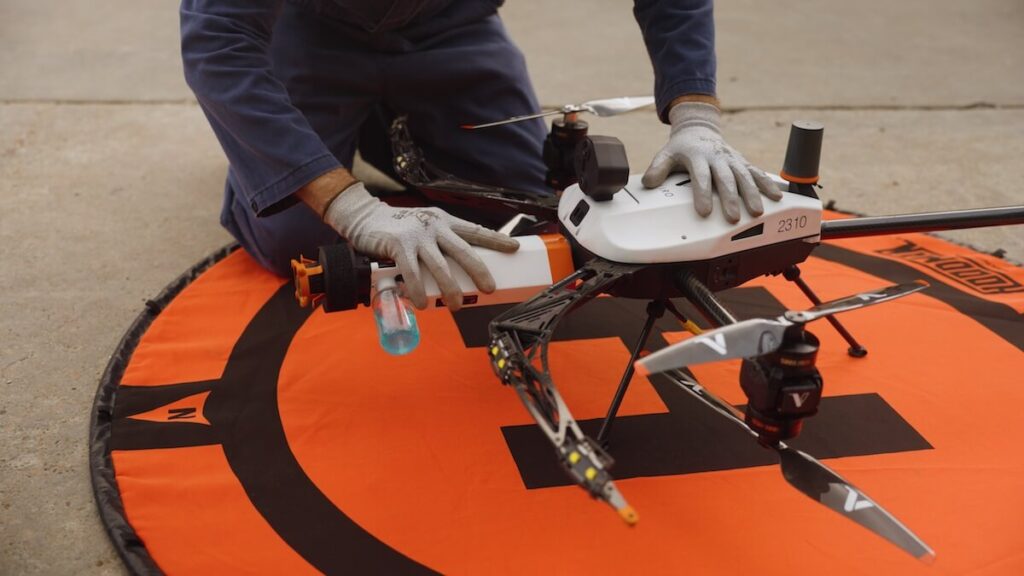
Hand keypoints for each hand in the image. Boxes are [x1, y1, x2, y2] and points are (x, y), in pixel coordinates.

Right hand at [324, 182, 519, 309]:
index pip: (474, 230)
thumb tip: (457, 267)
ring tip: (456, 305)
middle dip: (478, 271)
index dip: (495, 239)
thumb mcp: (424, 227)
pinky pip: (413, 273)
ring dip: (450, 289)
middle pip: (463, 251)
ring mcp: (417, 236)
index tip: (514, 247)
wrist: (363, 217)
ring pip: (440, 267)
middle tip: (489, 288)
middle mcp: (434, 227)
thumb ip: (440, 242)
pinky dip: (419, 291)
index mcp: (444, 221)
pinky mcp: (399, 246)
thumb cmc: (397, 227)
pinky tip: (421, 303)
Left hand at [642, 102, 781, 221]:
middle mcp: (718, 158)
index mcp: (698, 157)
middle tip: (733, 218)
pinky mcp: (743, 162)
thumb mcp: (666, 154)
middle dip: (730, 199)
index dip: (702, 194)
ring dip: (752, 195)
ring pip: (744, 177)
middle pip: (725, 180)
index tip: (704, 211)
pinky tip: (776, 197)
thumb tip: (648, 183)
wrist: (699, 129)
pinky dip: (767, 184)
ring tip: (756, 212)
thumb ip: (657, 169)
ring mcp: (732, 160)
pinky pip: (757, 173)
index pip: (700, 177)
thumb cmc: (682, 148)